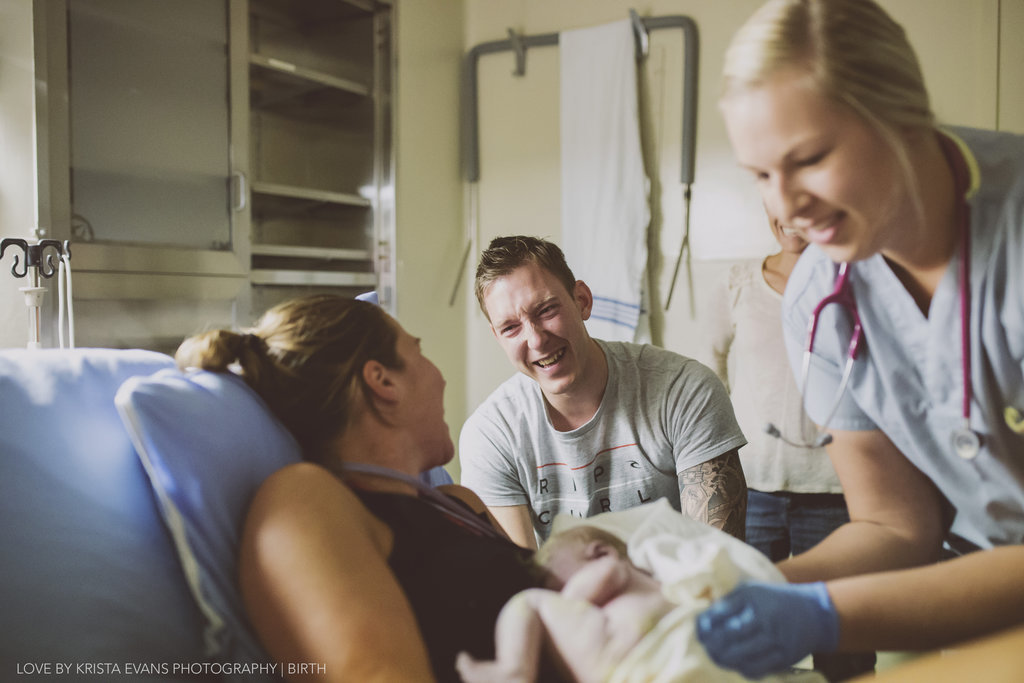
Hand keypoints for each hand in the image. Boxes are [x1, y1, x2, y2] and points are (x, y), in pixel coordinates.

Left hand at [696, 581, 839, 678]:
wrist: (815, 613)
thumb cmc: (774, 600)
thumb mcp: (752, 591)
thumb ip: (728, 603)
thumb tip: (703, 620)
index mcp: (753, 597)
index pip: (721, 613)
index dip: (705, 625)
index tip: (699, 631)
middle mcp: (765, 617)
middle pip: (729, 636)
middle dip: (712, 644)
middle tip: (705, 647)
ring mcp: (776, 639)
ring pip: (741, 656)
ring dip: (723, 659)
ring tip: (716, 657)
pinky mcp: (785, 657)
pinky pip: (758, 669)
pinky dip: (743, 669)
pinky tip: (736, 664)